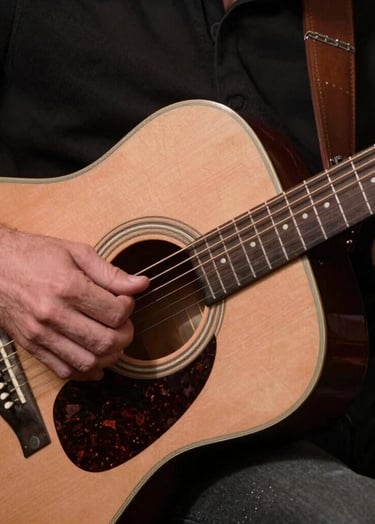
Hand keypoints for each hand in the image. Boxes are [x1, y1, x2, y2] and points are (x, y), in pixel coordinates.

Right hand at [0, 226, 148, 379]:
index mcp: (68, 287)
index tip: (125, 301)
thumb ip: (110, 272)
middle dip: (125, 336)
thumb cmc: (34, 255)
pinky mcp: (31, 346)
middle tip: (124, 325)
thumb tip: (141, 284)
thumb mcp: (75, 253)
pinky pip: (63, 371)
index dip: (129, 308)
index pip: (115, 313)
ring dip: (109, 357)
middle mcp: (53, 314)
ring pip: (88, 362)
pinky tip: (95, 361)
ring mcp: (41, 334)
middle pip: (106, 341)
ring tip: (112, 341)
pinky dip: (85, 372)